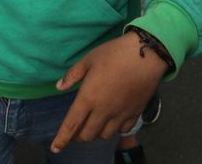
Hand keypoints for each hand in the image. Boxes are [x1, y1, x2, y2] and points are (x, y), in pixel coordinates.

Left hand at [51, 33, 167, 152]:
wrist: (146, 56)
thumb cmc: (114, 54)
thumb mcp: (88, 60)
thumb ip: (72, 75)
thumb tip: (59, 86)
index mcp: (88, 98)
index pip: (71, 124)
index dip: (62, 139)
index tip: (55, 148)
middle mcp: (103, 111)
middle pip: (87, 135)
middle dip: (78, 136)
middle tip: (74, 130)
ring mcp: (120, 114)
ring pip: (105, 136)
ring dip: (96, 133)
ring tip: (93, 123)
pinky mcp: (134, 114)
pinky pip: (122, 130)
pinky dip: (115, 129)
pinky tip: (112, 120)